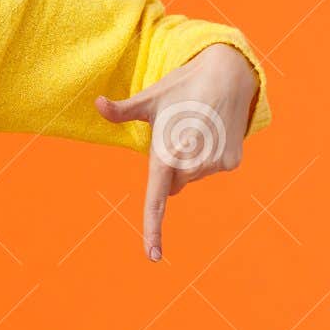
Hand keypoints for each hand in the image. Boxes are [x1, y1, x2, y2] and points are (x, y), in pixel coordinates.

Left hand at [93, 43, 257, 262]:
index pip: (156, 199)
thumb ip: (121, 111)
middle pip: (172, 184)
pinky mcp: (232, 163)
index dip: (152, 228)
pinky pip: (212, 169)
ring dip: (190, 160)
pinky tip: (212, 130)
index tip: (152, 255)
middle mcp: (191, 165)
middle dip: (170, 167)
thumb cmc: (180, 87)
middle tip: (177, 133)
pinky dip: (209, 156)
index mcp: (166, 154)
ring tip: (196, 127)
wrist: (227, 74)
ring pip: (192, 176)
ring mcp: (215, 166)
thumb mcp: (149, 99)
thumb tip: (97, 103)